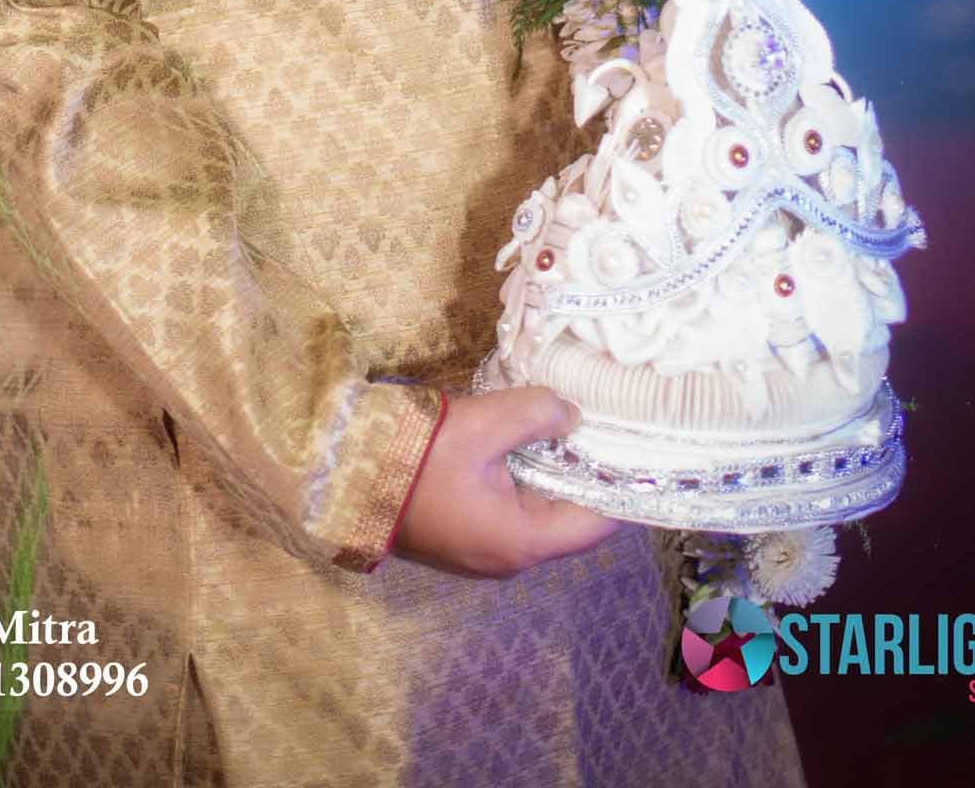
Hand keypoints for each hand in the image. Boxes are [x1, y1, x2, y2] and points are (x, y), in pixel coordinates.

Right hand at [390, 388, 628, 578]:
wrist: (344, 476)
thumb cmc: (420, 455)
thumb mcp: (485, 423)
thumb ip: (539, 414)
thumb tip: (572, 417)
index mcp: (522, 542)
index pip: (597, 523)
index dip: (618, 485)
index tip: (630, 446)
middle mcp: (508, 560)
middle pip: (566, 518)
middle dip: (579, 472)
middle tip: (594, 424)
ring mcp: (480, 555)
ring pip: (534, 513)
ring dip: (545, 473)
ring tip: (557, 426)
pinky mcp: (460, 541)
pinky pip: (506, 513)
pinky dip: (517, 481)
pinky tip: (514, 444)